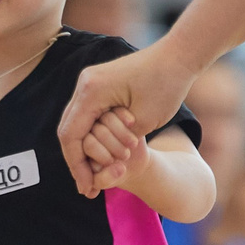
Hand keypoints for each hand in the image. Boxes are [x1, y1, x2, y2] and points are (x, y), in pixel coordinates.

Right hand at [59, 41, 198, 179]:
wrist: (176, 56)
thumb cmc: (166, 86)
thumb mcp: (142, 122)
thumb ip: (117, 141)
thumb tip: (99, 161)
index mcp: (91, 91)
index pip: (71, 135)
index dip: (77, 166)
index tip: (86, 188)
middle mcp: (84, 84)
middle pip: (68, 131)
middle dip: (77, 162)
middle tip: (87, 188)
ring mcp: (89, 82)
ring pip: (75, 124)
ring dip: (83, 150)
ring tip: (93, 176)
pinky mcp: (98, 84)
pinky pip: (86, 116)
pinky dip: (91, 137)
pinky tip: (98, 155)